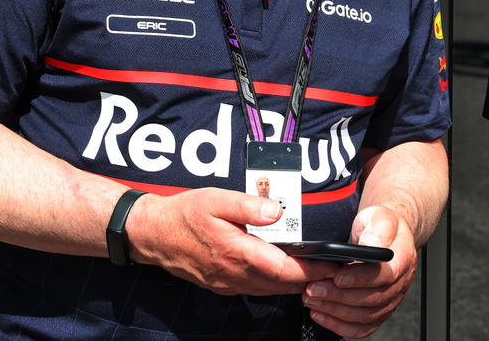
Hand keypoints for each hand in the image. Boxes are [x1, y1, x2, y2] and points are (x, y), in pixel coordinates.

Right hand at [128, 188, 335, 297]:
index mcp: (237, 253)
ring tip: (318, 272)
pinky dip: (276, 284)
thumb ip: (249, 205)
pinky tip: (286, 272)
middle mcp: (235, 275)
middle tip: (335, 269)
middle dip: (311, 279)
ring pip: (271, 290)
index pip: (285, 270)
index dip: (313, 271)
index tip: (334, 265)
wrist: (153, 235)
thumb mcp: (216, 200)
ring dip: (295, 283)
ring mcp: (228, 283)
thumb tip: (277, 211)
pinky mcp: (223, 285)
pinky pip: (257, 289)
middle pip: (283, 284)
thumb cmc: (184, 215)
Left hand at [302, 205, 417, 337]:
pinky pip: (362, 327)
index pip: (386, 274)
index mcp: (403, 258)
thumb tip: (371, 246)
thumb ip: (378, 229)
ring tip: (313, 299)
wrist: (385, 234)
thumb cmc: (381, 225)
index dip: (361, 278)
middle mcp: (400, 282)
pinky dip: (340, 325)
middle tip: (315, 288)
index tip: (338, 276)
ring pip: (365, 315)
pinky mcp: (379, 311)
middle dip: (340, 296)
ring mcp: (390, 299)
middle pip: (373, 299)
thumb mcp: (380, 216)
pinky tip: (322, 315)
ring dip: (336, 311)